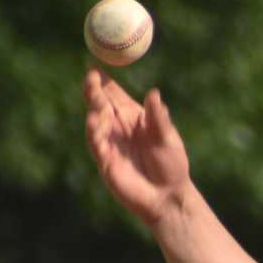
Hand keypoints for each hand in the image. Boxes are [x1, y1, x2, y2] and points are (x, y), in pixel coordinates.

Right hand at [82, 69, 191, 228]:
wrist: (168, 197)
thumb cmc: (172, 166)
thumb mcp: (168, 138)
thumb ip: (158, 118)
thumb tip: (154, 93)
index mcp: (133, 117)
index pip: (114, 94)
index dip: (104, 80)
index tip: (95, 65)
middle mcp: (118, 128)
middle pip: (100, 104)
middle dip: (94, 90)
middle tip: (90, 76)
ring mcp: (110, 144)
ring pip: (95, 121)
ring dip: (93, 108)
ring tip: (95, 95)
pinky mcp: (105, 162)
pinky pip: (96, 144)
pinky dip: (94, 131)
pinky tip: (95, 119)